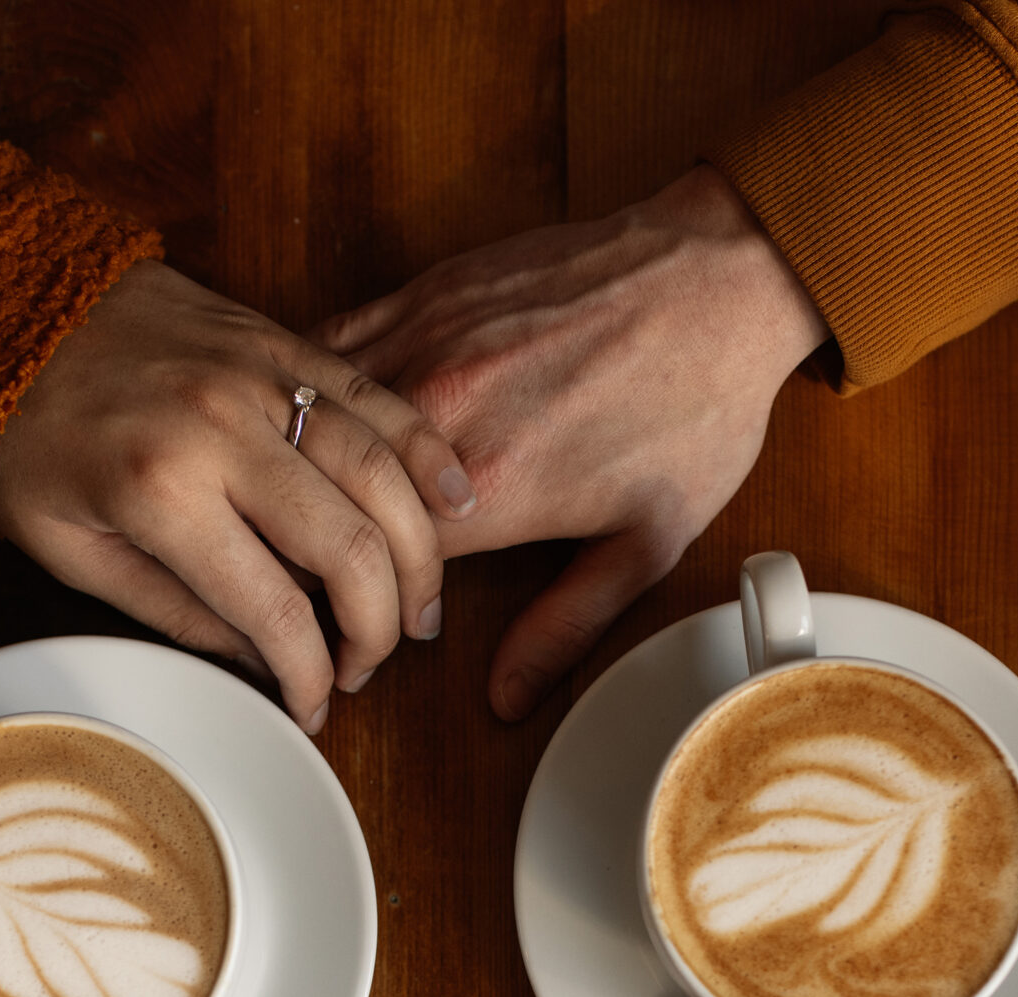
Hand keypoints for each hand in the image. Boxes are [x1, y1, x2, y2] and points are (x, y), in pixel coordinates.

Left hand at [0, 261, 475, 734]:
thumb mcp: (69, 550)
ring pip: (383, 471)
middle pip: (351, 547)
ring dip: (419, 551)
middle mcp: (222, 430)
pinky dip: (425, 451)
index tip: (316, 706)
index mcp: (160, 494)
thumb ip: (173, 611)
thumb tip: (263, 663)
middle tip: (372, 664)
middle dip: (379, 626)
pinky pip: (376, 396)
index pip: (277, 611)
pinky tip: (454, 501)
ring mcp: (258, 374)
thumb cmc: (19, 436)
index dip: (310, 675)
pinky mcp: (276, 338)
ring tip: (420, 607)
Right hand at [317, 166, 827, 719]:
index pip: (368, 570)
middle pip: (325, 498)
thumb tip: (506, 698)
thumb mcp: (647, 542)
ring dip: (300, 467)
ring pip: (311, 421)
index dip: (350, 604)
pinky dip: (311, 391)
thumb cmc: (694, 405)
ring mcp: (422, 345)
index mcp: (488, 489)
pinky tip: (315, 420)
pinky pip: (328, 348)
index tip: (353, 622)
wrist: (717, 278)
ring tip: (303, 501)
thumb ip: (566, 627)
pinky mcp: (420, 295)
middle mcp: (438, 416)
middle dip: (308, 544)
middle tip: (317, 571)